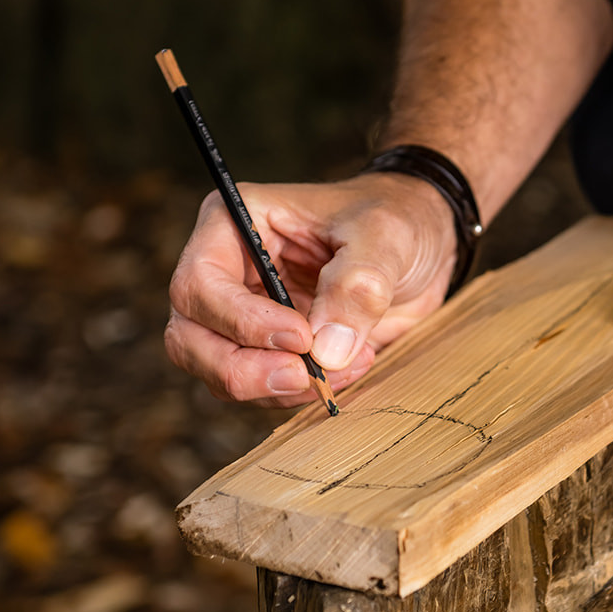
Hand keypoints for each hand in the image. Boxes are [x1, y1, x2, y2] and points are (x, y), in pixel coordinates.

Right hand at [165, 174, 455, 405]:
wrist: (422, 243)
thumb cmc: (394, 218)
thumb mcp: (384, 236)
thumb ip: (355, 286)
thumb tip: (326, 349)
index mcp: (233, 224)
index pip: (200, 283)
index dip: (241, 320)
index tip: (300, 337)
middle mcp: (225, 272)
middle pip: (190, 338)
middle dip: (241, 369)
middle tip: (304, 376)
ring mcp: (241, 316)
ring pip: (219, 373)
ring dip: (276, 387)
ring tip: (345, 366)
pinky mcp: (268, 350)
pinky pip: (261, 389)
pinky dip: (299, 393)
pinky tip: (348, 367)